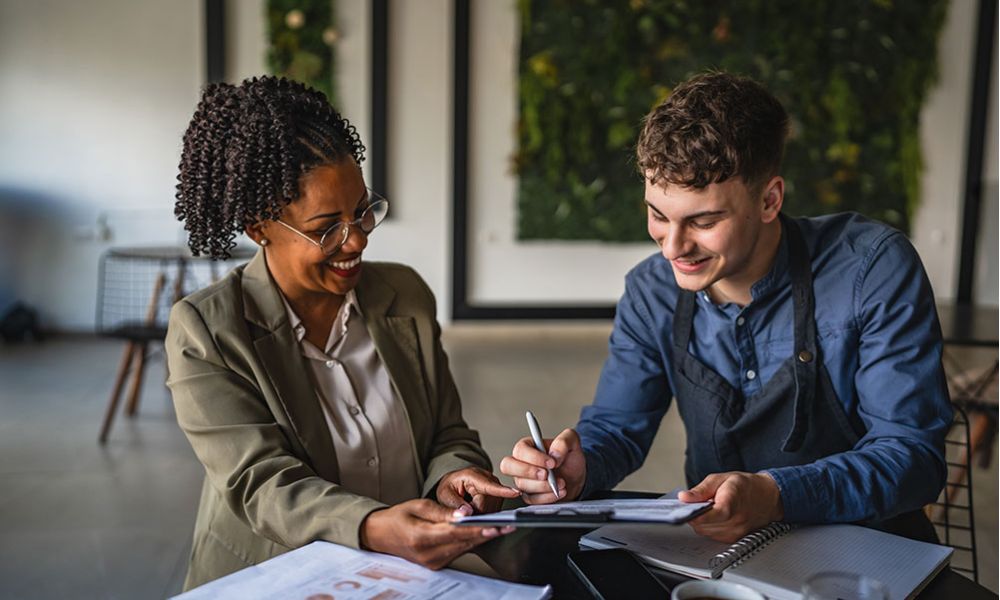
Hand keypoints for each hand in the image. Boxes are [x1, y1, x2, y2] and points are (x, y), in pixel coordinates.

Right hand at [359, 499, 513, 569]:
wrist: (380, 535)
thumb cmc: (398, 517)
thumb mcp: (418, 506)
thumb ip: (442, 512)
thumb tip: (464, 513)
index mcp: (421, 537)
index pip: (455, 533)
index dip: (477, 529)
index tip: (496, 525)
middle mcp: (428, 554)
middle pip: (463, 543)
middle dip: (487, 534)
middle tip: (509, 526)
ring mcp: (432, 562)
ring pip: (464, 549)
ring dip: (483, 538)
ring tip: (503, 528)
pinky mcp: (436, 564)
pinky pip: (458, 552)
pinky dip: (472, 542)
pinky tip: (486, 533)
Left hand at [436, 467, 520, 513]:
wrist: (456, 484)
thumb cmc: (450, 487)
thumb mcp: (445, 494)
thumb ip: (454, 503)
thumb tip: (467, 513)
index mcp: (474, 476)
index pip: (489, 486)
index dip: (502, 490)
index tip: (515, 493)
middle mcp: (490, 480)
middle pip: (487, 506)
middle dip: (474, 513)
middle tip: (463, 507)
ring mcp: (496, 489)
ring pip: (491, 512)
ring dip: (479, 515)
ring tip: (469, 506)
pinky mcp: (499, 498)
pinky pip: (493, 513)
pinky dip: (484, 515)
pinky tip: (476, 509)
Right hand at [499, 427, 586, 503]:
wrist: (576, 478)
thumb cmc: (569, 458)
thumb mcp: (572, 442)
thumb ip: (563, 442)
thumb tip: (554, 454)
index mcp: (528, 446)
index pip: (520, 450)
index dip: (534, 457)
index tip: (552, 462)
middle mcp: (521, 463)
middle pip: (507, 466)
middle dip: (528, 471)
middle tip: (547, 474)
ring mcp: (523, 480)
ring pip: (521, 485)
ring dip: (544, 486)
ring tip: (561, 482)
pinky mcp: (529, 495)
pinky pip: (531, 499)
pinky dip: (547, 497)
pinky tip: (559, 491)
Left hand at [678, 471, 783, 542]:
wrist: (768, 497)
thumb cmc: (746, 486)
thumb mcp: (720, 478)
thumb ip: (700, 490)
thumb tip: (683, 498)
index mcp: (730, 505)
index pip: (705, 517)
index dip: (691, 514)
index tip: (684, 508)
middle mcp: (735, 523)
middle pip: (701, 526)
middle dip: (695, 515)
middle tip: (698, 503)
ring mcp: (735, 534)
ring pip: (705, 532)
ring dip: (702, 522)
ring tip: (710, 508)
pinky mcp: (734, 539)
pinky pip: (713, 536)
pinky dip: (710, 526)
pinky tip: (715, 516)